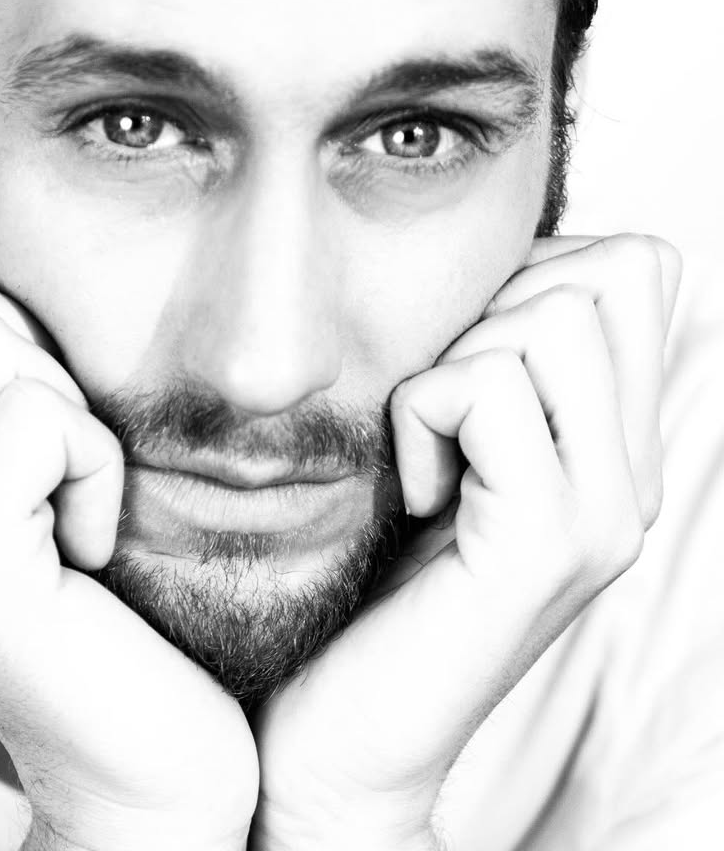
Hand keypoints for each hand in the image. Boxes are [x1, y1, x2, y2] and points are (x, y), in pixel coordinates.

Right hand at [0, 254, 257, 850]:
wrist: (126, 755)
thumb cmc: (88, 590)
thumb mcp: (3, 472)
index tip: (14, 412)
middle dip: (28, 351)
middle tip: (50, 456)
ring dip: (65, 408)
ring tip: (66, 499)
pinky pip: (42, 416)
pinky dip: (98, 467)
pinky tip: (88, 547)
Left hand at [249, 233, 681, 850]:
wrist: (343, 732)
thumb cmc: (370, 567)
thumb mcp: (445, 438)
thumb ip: (494, 356)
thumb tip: (504, 247)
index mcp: (616, 445)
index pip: (634, 266)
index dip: (538, 266)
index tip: (466, 349)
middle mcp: (634, 478)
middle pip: (605, 273)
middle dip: (494, 305)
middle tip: (443, 406)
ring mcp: (604, 515)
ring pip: (550, 320)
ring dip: (453, 364)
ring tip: (429, 456)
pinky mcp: (546, 547)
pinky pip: (484, 390)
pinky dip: (418, 418)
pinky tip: (414, 496)